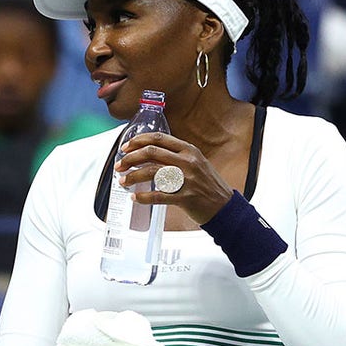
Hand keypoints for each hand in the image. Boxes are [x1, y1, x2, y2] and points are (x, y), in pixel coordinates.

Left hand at [115, 132, 234, 224]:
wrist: (225, 207)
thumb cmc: (208, 185)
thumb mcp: (196, 163)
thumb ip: (176, 156)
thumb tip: (148, 154)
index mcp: (189, 151)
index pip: (158, 138)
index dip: (138, 141)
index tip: (125, 147)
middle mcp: (188, 162)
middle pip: (151, 152)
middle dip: (130, 158)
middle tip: (120, 165)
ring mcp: (187, 179)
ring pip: (151, 172)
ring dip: (132, 176)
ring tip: (123, 181)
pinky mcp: (185, 198)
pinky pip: (158, 196)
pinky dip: (143, 197)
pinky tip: (135, 198)